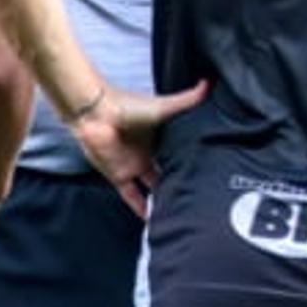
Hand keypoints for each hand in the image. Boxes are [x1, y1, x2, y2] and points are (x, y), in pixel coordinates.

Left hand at [71, 81, 208, 217]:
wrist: (96, 114)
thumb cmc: (128, 106)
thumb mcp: (165, 105)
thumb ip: (188, 99)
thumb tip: (210, 83)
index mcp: (161, 137)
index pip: (180, 153)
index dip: (193, 162)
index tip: (210, 173)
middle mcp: (150, 153)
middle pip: (168, 172)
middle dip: (181, 183)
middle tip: (200, 198)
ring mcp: (135, 166)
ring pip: (153, 188)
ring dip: (163, 199)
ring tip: (181, 214)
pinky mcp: (120, 177)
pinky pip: (132, 197)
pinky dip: (141, 209)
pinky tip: (152, 222)